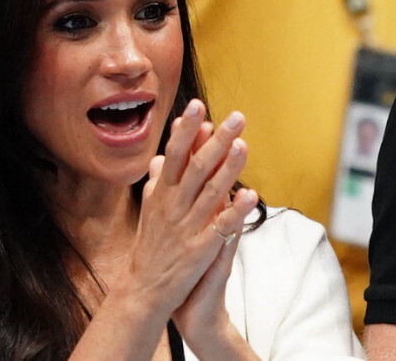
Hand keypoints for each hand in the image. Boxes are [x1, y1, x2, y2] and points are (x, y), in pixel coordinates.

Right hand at [118, 100, 256, 332]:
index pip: (173, 154)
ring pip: (211, 192)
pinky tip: (251, 194)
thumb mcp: (148, 210)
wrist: (144, 289)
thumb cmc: (148, 245)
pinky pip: (220, 227)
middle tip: (236, 117)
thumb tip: (157, 158)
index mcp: (161, 194)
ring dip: (229, 167)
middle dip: (216, 140)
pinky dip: (235, 210)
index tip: (197, 106)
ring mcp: (187, 227)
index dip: (186, 130)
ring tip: (244, 144)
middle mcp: (173, 206)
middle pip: (196, 166)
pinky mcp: (200, 249)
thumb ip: (155, 182)